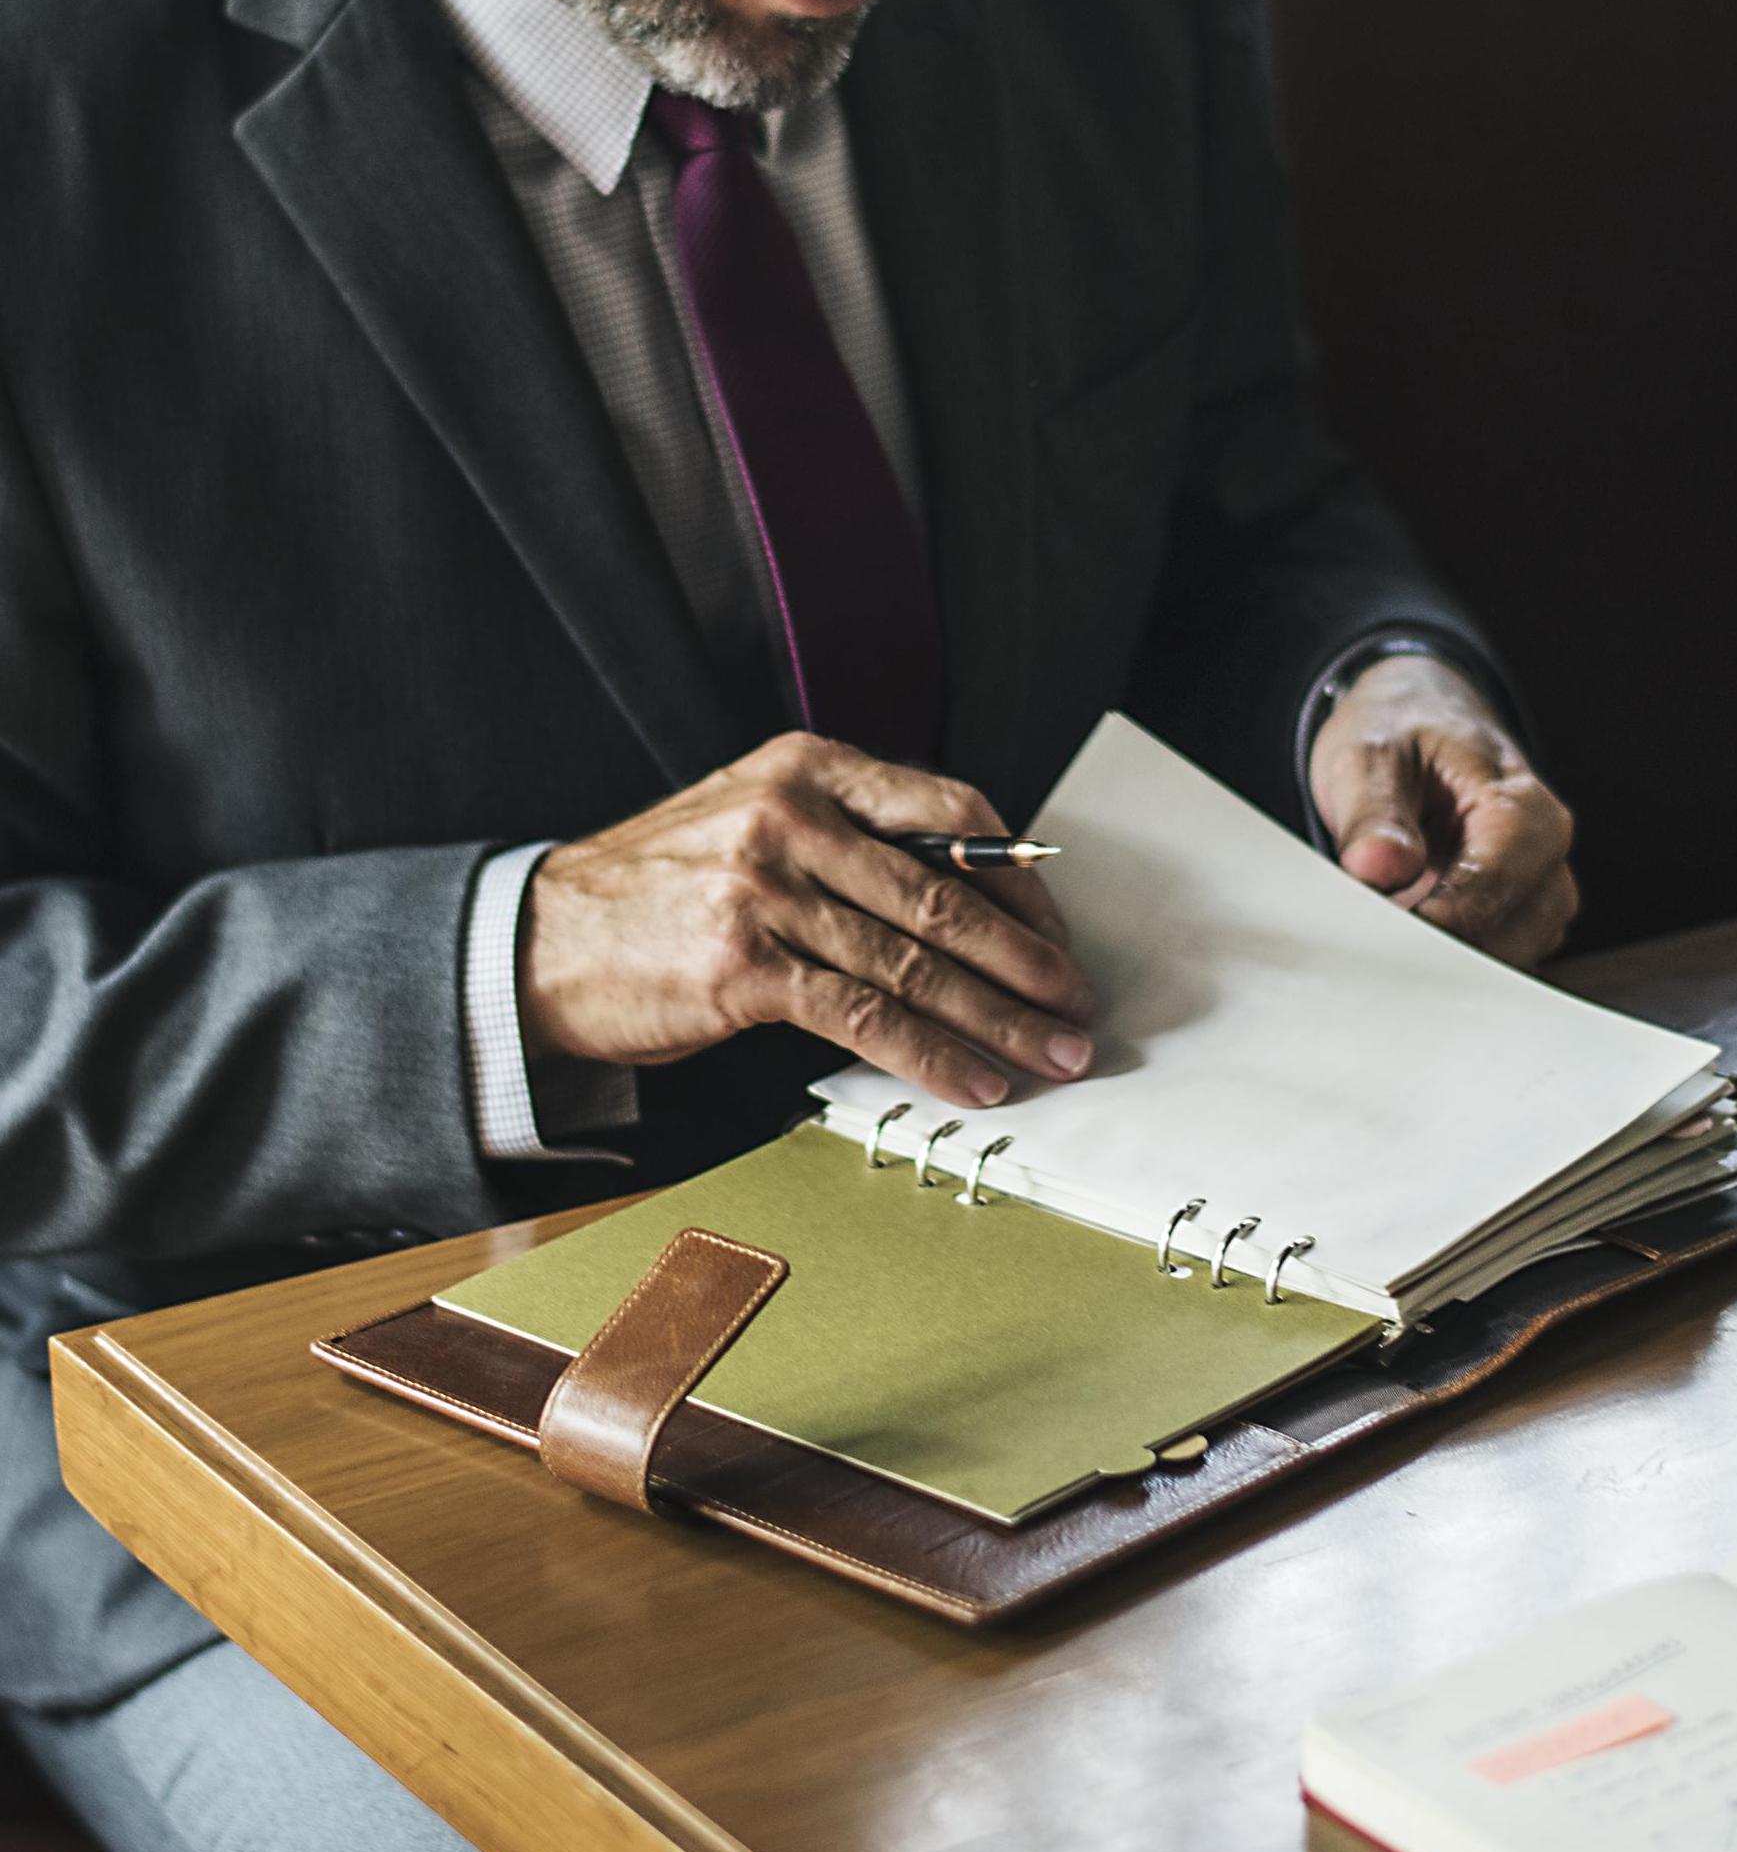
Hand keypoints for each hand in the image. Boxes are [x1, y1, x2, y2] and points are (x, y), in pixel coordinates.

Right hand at [518, 733, 1097, 1109]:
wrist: (541, 941)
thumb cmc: (664, 890)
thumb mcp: (758, 824)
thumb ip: (856, 843)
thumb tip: (977, 906)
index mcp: (812, 768)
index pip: (955, 816)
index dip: (1023, 884)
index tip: (1059, 938)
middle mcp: (795, 816)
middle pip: (950, 896)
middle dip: (1030, 964)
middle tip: (1081, 1009)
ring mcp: (767, 889)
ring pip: (917, 962)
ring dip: (1001, 1020)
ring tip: (1053, 1056)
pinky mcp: (744, 965)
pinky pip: (865, 1016)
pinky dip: (931, 1055)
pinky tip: (974, 1083)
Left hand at [1309, 655, 1577, 966]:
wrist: (1419, 717)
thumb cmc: (1402, 734)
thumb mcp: (1369, 755)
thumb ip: (1374, 813)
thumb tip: (1378, 868)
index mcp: (1523, 807)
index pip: (1492, 886)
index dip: (1436, 922)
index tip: (1380, 939)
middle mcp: (1546, 857)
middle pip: (1508, 936)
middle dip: (1437, 949)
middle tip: (1367, 947)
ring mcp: (1538, 894)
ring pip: (1504, 960)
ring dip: (1442, 962)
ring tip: (1380, 940)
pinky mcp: (1515, 921)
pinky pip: (1492, 962)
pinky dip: (1447, 963)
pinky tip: (1401, 947)